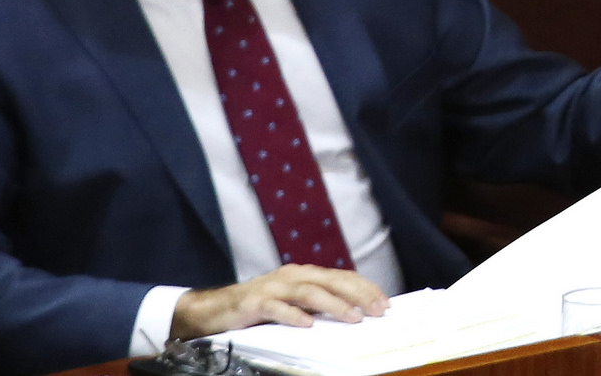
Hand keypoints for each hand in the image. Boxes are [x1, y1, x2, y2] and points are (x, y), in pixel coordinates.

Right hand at [172, 265, 387, 337]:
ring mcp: (274, 287)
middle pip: (331, 281)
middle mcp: (292, 276)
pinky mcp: (255, 302)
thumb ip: (318, 304)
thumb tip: (354, 314)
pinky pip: (277, 308)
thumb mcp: (294, 302)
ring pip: (309, 293)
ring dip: (334, 305)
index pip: (342, 277)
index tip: (385, 303)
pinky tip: (307, 325)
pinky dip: (293, 315)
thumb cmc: (261, 307)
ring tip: (353, 317)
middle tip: (377, 310)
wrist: (216, 309)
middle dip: (358, 295)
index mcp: (305, 275)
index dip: (365, 288)